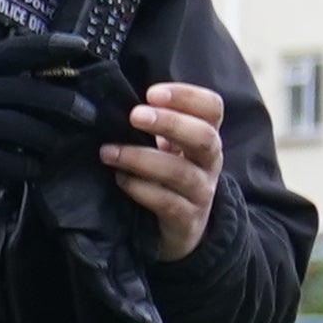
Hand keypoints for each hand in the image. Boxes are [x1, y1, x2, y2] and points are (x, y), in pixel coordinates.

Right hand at [0, 32, 118, 210]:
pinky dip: (23, 166)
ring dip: (46, 138)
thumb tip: (29, 91)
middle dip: (61, 101)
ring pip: (16, 125)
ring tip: (57, 148)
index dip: (48, 46)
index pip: (11, 52)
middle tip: (87, 114)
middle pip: (23, 90)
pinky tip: (34, 171)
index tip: (80, 46)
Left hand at [104, 81, 224, 259]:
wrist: (182, 230)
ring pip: (180, 172)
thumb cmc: (169, 178)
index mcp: (207, 137)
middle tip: (135, 115)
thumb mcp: (169, 148)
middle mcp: (210, 163)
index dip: (188, 96)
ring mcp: (201, 192)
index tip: (152, 93)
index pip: (212, 108)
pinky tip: (120, 179)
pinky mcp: (186, 220)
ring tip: (109, 152)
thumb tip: (117, 101)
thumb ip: (155, 125)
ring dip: (141, 158)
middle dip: (170, 123)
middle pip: (204, 137)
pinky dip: (140, 189)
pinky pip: (167, 203)